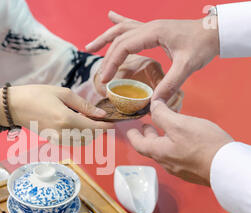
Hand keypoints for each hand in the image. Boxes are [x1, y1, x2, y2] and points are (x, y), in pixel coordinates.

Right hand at [0, 85, 113, 143]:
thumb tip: (101, 114)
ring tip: (90, 121)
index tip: (113, 123)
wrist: (15, 106)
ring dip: (89, 135)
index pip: (93, 128)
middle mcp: (63, 133)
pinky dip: (79, 137)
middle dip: (98, 131)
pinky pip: (71, 143)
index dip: (105, 127)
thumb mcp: (63, 93)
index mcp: (67, 119)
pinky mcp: (52, 141)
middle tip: (102, 120)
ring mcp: (57, 139)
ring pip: (81, 143)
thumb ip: (84, 105)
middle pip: (89, 138)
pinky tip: (78, 125)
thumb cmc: (37, 95)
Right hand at [86, 11, 219, 101]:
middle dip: (107, 57)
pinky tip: (111, 15)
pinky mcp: (154, 29)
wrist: (216, 31)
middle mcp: (149, 26)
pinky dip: (119, 21)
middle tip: (100, 75)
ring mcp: (151, 26)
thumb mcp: (187, 66)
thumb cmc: (203, 45)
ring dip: (105, 37)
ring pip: (121, 29)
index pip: (124, 46)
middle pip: (119, 38)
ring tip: (90, 46)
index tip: (106, 79)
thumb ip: (170, 84)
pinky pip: (132, 23)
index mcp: (153, 32)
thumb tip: (155, 103)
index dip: (112, 63)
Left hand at [127, 100, 232, 185]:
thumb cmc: (204, 146)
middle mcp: (166, 163)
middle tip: (146, 127)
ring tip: (165, 130)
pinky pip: (177, 157)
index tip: (130, 129)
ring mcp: (179, 169)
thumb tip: (153, 107)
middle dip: (148, 135)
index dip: (132, 134)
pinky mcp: (192, 171)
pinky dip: (174, 146)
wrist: (227, 168)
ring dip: (162, 140)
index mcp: (159, 152)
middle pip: (151, 148)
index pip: (138, 144)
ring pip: (165, 152)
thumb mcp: (180, 124)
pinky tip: (183, 141)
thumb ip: (162, 115)